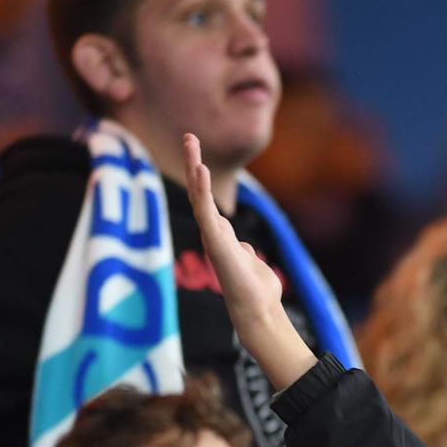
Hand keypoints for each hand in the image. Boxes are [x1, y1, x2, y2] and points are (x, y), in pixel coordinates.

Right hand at [183, 133, 315, 390]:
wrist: (257, 310)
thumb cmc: (256, 292)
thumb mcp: (251, 262)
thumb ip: (244, 251)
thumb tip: (244, 247)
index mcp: (221, 235)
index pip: (207, 200)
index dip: (201, 178)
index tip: (198, 155)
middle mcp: (213, 233)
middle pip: (198, 192)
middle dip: (192, 163)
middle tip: (188, 136)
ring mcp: (212, 236)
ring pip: (199, 196)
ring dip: (193, 167)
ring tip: (191, 142)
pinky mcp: (215, 241)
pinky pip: (205, 210)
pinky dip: (201, 189)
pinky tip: (200, 168)